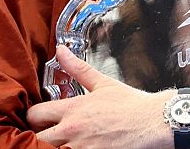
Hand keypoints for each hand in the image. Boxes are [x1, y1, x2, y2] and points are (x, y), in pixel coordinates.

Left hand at [28, 45, 169, 148]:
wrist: (154, 123)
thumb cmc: (132, 105)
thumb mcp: (103, 83)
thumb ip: (77, 68)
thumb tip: (61, 50)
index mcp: (73, 109)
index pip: (35, 114)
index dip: (34, 117)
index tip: (40, 119)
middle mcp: (72, 130)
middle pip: (36, 138)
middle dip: (40, 136)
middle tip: (50, 134)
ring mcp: (80, 147)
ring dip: (53, 146)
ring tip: (62, 141)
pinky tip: (77, 146)